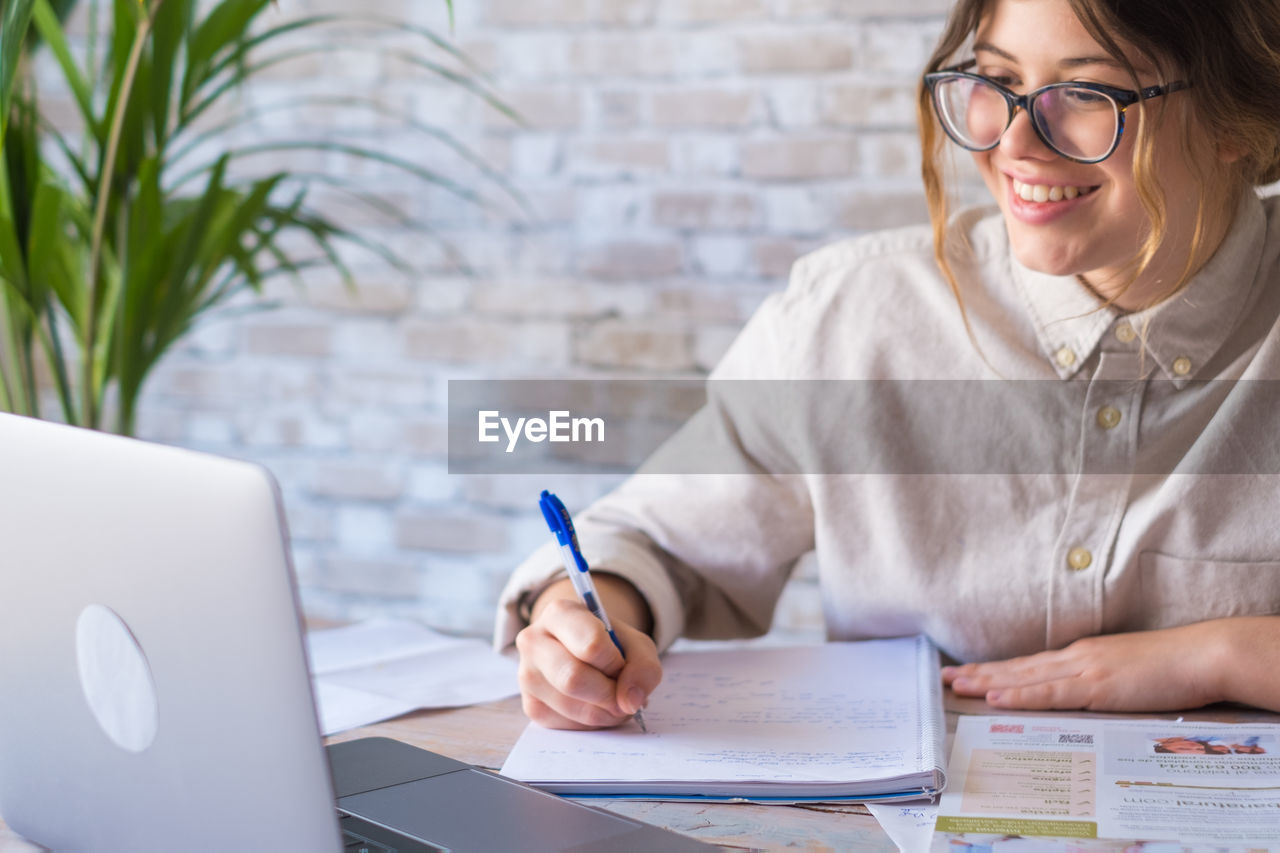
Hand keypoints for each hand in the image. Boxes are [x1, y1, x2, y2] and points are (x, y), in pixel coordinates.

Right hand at [515, 587, 661, 729]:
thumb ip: (644, 668)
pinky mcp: (530, 705)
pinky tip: (596, 707)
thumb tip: (630, 702)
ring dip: (604, 712)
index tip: (621, 665)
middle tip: (623, 695)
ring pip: (571, 706)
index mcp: (559, 613)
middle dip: (609, 695)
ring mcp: (526, 675)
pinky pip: (566, 724)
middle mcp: (533, 640)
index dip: (615, 663)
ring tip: (614, 701)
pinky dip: (591, 723)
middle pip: (573, 679)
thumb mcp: (637, 644)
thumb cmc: (610, 644)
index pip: (591, 645)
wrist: (583, 651)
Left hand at [942, 621, 1232, 711]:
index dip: (996, 670)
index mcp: (1081, 655)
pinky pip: (1049, 694)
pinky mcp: (1096, 686)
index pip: (1029, 665)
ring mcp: (1084, 670)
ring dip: (987, 683)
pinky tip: (996, 699)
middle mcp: (1075, 658)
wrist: (1201, 655)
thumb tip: (1079, 692)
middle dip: (979, 674)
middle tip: (945, 677)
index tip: (967, 672)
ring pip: (1024, 678)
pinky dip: (1020, 696)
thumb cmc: (1171, 665)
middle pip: (1018, 668)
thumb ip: (1098, 679)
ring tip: (956, 686)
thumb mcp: (1124, 670)